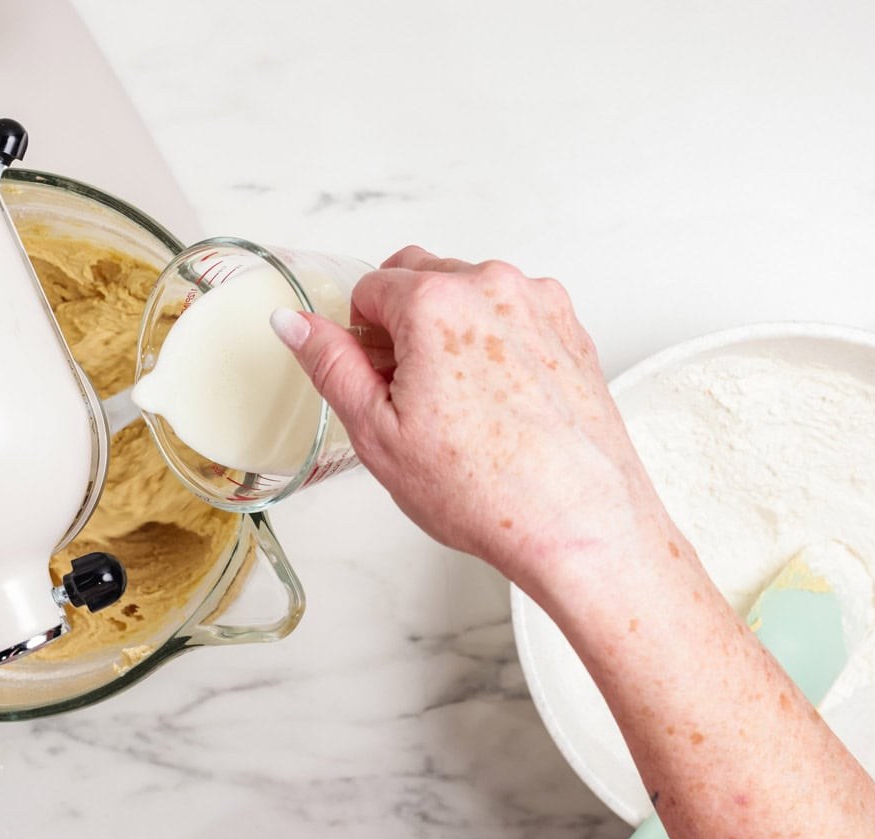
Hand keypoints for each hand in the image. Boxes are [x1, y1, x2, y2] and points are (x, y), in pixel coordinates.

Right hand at [270, 246, 674, 596]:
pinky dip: (495, 344)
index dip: (361, 336)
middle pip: (422, 276)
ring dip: (451, 332)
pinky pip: (514, 316)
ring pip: (470, 294)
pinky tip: (498, 405)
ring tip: (460, 407)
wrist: (581, 526)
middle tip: (410, 397)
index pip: (370, 287)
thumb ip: (330, 365)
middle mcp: (494, 286)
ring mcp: (541, 305)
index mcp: (437, 302)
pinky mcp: (572, 330)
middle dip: (404, 325)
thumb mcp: (378, 434)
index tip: (377, 381)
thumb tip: (292, 323)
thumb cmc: (486, 492)